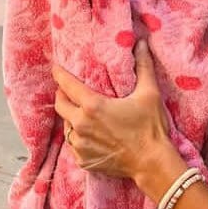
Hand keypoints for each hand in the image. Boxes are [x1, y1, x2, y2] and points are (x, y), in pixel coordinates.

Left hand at [54, 40, 176, 181]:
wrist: (152, 164)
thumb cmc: (150, 129)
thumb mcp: (149, 94)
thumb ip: (143, 67)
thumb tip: (142, 44)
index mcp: (92, 106)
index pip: (67, 85)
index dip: (59, 75)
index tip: (56, 69)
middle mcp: (81, 125)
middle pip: (60, 105)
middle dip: (62, 96)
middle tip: (67, 91)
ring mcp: (80, 145)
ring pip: (66, 126)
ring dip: (71, 118)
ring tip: (81, 114)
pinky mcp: (83, 160)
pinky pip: (74, 145)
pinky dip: (79, 138)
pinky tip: (90, 135)